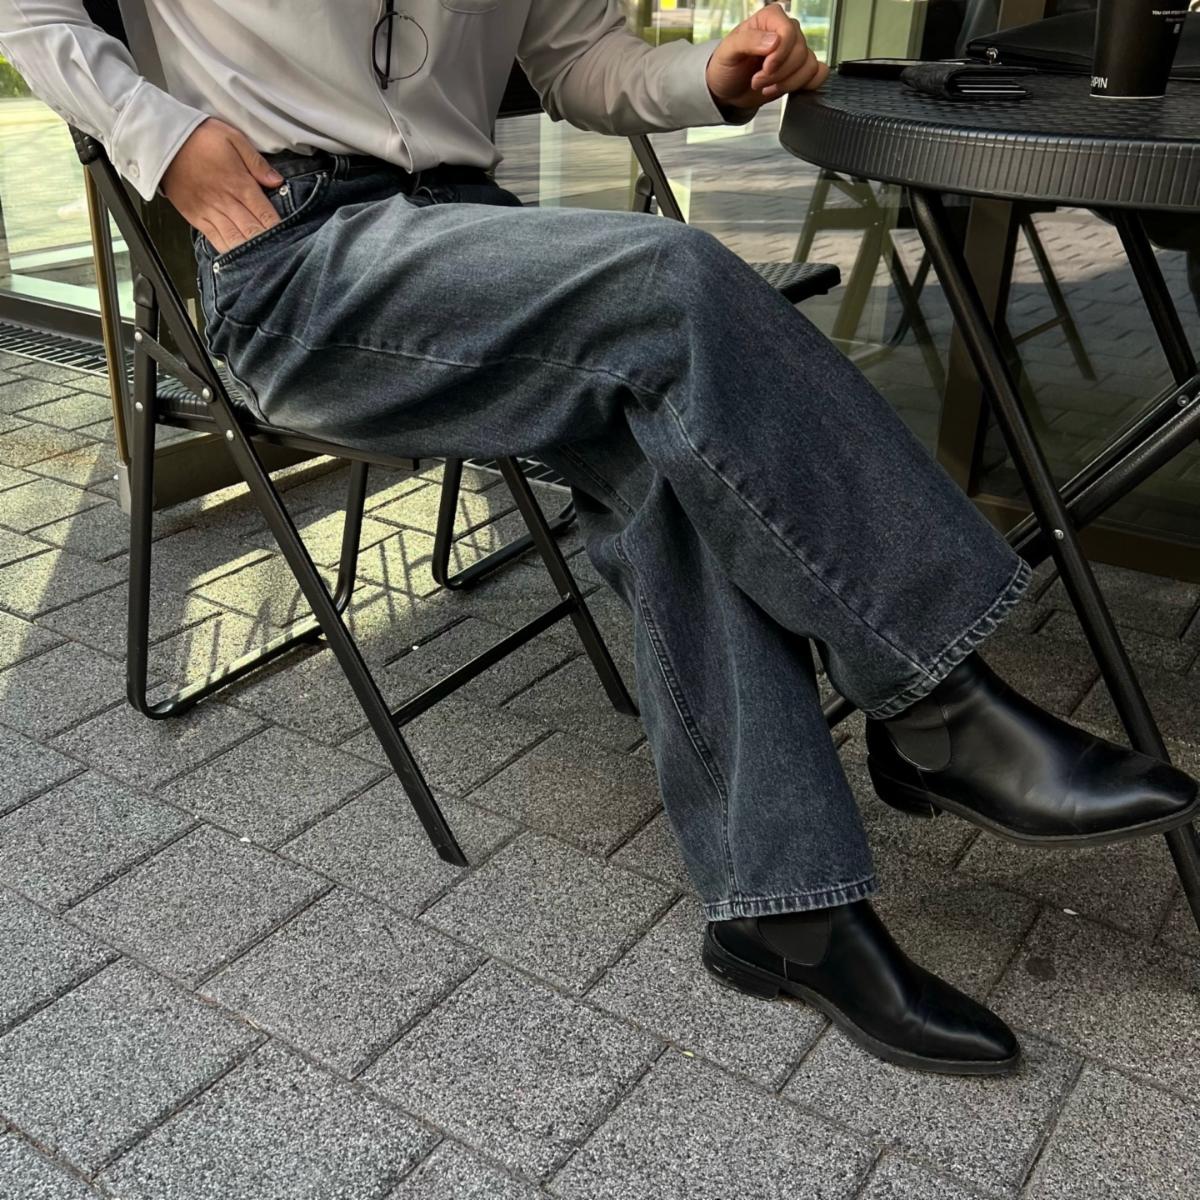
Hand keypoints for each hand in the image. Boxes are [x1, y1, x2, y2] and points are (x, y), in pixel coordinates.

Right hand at [161, 118, 284, 253]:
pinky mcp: (195, 217)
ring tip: (266, 264)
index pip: (265, 213)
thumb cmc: (198, 136)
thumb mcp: (232, 138)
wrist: (159, 139)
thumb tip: (278, 182)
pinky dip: (229, 251)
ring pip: (235, 240)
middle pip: (252, 231)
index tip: (292, 240)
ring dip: (251, 254)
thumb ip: (256, 162)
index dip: (279, 229)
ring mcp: (209, 212)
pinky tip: (241, 260)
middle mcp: (225, 201)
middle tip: (284, 257)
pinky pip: (215, 239)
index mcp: (239, 183)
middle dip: (269, 246)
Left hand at [705, 2, 828, 112]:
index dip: (780, 55)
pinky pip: (819, 74)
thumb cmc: (726, 66)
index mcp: (771, 18)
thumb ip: (749, 41)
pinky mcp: (800, 70)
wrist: (728, 89)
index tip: (765, 68)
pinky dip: (804, 84)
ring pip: (808, 66)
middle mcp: (787, 32)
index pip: (789, 32)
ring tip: (766, 86)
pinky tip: (785, 88)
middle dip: (778, 74)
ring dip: (787, 83)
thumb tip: (774, 41)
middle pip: (800, 52)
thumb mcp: (729, 51)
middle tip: (758, 80)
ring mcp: (795, 51)